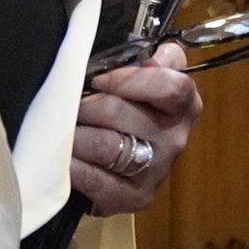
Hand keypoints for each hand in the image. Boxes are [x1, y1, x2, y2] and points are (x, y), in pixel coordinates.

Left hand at [71, 42, 201, 214]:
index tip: (99, 79)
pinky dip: (73, 166)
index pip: (170, 86)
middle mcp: (176, 138)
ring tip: (65, 131)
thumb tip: (145, 50)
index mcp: (183, 104)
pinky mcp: (135, 198)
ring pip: (105, 145)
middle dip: (86, 107)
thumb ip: (148, 58)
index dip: (131, 79)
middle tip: (69, 107)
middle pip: (122, 113)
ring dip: (76, 136)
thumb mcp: (144, 78)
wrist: (121, 166)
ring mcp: (157, 171)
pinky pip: (94, 178)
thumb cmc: (128, 112)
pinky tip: (65, 159)